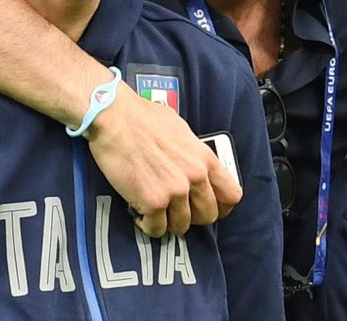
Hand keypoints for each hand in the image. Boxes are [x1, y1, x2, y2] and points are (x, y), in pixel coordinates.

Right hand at [84, 83, 241, 236]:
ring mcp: (175, 191)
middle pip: (208, 216)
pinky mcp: (152, 202)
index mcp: (205, 159)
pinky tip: (140, 212)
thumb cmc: (143, 118)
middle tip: (175, 209)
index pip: (232, 195)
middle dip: (192, 216)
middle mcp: (195, 177)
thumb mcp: (182, 131)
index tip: (207, 206)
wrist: (115, 117)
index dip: (221, 206)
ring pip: (182, 227)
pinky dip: (147, 225)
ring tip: (154, 209)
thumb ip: (194, 154)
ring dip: (168, 222)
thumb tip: (196, 168)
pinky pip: (156, 229)